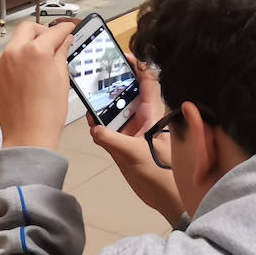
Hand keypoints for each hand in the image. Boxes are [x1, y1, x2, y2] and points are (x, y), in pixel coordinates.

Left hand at [0, 21, 75, 150]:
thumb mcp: (62, 79)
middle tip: (52, 42)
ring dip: (27, 47)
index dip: (65, 29)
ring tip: (38, 63)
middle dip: (42, 32)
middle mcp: (14, 53)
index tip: (68, 29)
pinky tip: (26, 75)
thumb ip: (61, 54)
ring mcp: (0, 64)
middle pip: (28, 28)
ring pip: (15, 43)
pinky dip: (16, 61)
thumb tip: (64, 42)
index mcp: (35, 51)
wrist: (28, 135)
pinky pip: (5, 60)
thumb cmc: (46, 114)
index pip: (54, 31)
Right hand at [90, 55, 183, 222]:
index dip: (137, 65)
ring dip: (103, 105)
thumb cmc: (162, 175)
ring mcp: (133, 131)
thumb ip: (113, 140)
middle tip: (96, 73)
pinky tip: (90, 123)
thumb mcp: (135, 155)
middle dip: (113, 82)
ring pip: (116, 110)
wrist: (166, 199)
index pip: (147, 81)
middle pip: (127, 92)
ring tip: (89, 96)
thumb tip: (94, 129)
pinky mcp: (124, 144)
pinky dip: (99, 125)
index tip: (122, 55)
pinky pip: (109, 129)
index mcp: (152, 113)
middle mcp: (142, 119)